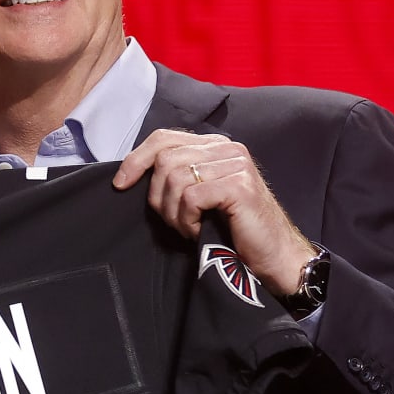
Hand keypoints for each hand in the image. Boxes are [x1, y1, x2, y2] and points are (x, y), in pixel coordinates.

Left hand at [113, 129, 315, 294]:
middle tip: (174, 222)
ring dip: (173, 213)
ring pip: (175, 179)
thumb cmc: (233, 230)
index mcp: (215, 146)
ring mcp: (236, 164)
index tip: (120, 184)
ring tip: (190, 228)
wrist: (274, 256)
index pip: (164, 137)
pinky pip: (191, 197)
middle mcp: (227, 148)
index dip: (136, 159)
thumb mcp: (200, 197)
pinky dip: (188, 220)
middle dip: (157, 197)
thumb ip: (179, 176)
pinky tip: (200, 231)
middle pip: (164, 159)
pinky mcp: (239, 185)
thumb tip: (132, 173)